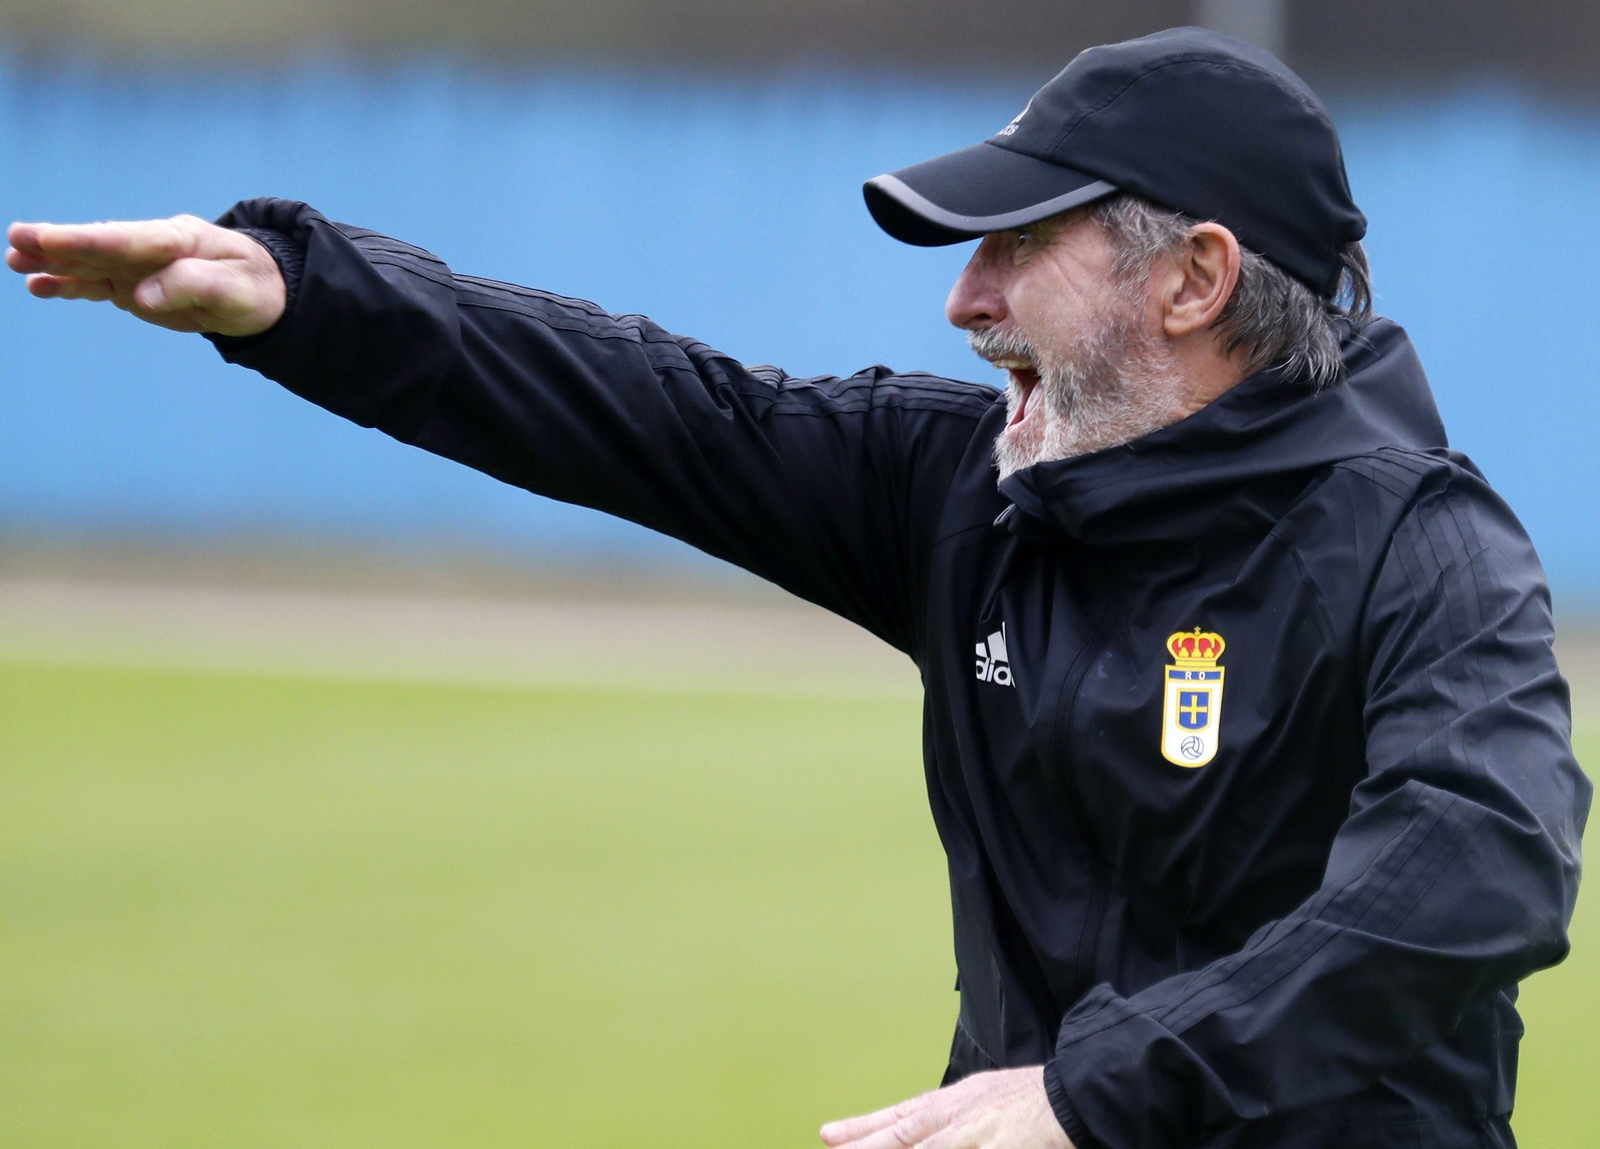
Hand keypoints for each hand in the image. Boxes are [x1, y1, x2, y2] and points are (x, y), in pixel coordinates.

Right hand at [6, 214, 285, 336]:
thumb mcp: (236, 288)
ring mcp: (138, 266)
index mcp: (178, 239)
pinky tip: (38, 284)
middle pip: (100, 245)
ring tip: (14, 259)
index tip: (54, 240)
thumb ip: (192, 287)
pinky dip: (67, 284)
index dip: (91, 241)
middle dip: (60, 243)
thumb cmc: (251, 284)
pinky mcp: (132, 286)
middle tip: (18, 239)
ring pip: (89, 262)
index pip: (130, 240)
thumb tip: (141, 297)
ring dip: (52, 262)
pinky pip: (95, 283)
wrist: (262, 291)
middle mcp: (151, 248)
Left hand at [821, 1066, 1073, 1148]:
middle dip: (862, 1144)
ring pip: (920, 1147)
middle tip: (831, 1144)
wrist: (1080, 1094)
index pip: (900, 1118)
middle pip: (900, 1134)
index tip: (829, 1135)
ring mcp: (975, 1133)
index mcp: (955, 1103)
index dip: (862, 1128)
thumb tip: (932, 1130)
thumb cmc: (1037, 1102)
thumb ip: (958, 1121)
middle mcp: (958, 1115)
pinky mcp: (998, 1147)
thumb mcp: (987, 1101)